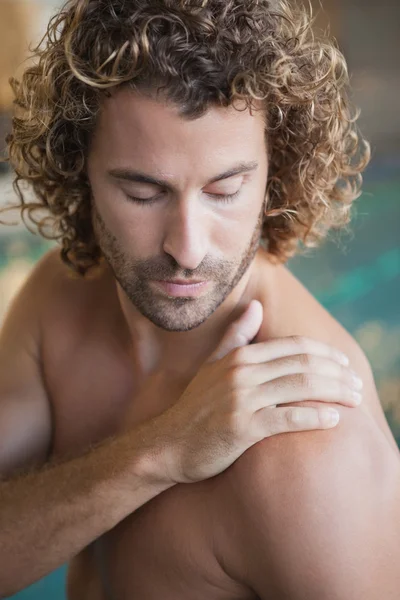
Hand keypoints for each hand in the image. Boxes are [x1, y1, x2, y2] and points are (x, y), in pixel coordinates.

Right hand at [142, 300, 362, 483]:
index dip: (324, 354)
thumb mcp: (212, 365)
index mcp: (239, 356)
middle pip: (303, 365)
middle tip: (357, 384)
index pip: (294, 347)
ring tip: (355, 399)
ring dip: (335, 392)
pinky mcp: (242, 427)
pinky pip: (289, 418)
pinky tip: (334, 419)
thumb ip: (235, 336)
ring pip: (301, 388)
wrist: (167, 444)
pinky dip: (316, 417)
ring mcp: (242, 399)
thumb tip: (256, 306)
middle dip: (337, 373)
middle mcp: (241, 373)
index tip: (343, 364)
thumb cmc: (194, 407)